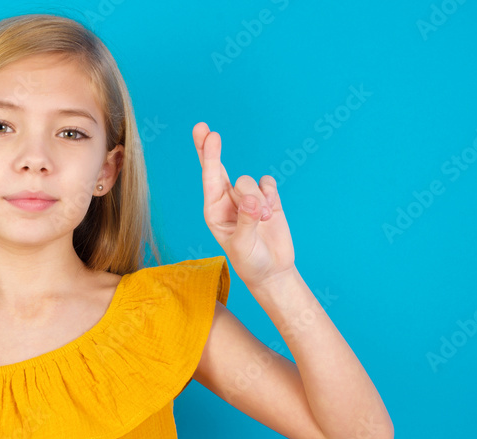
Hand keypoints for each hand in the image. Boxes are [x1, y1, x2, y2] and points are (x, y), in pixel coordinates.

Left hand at [192, 121, 295, 288]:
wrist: (273, 271)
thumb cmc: (250, 262)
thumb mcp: (243, 246)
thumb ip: (247, 220)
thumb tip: (253, 199)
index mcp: (214, 211)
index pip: (209, 179)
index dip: (209, 156)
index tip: (208, 135)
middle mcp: (228, 201)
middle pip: (219, 168)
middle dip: (211, 150)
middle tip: (203, 129)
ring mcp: (248, 198)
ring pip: (250, 181)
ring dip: (260, 200)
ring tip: (264, 221)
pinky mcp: (268, 198)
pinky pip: (268, 183)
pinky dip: (271, 195)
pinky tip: (272, 214)